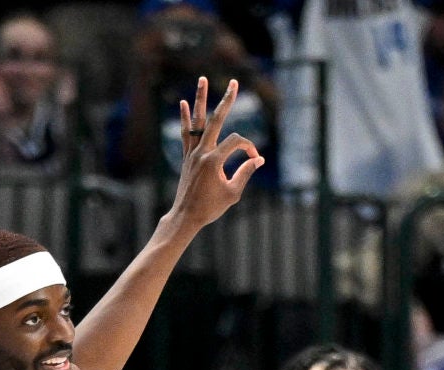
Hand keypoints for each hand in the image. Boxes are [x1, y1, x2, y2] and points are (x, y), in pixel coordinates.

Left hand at [165, 78, 263, 231]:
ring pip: (197, 121)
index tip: (254, 160)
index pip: (237, 142)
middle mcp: (201, 152)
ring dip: (201, 99)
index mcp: (213, 161)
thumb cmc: (210, 208)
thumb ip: (245, 173)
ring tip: (202, 79)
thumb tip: (258, 159)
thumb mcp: (233, 193)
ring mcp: (192, 153)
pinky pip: (186, 133)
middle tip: (234, 82)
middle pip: (216, 120)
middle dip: (226, 100)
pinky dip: (186, 118)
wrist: (185, 217)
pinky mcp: (187, 157)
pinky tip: (184, 103)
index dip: (249, 148)